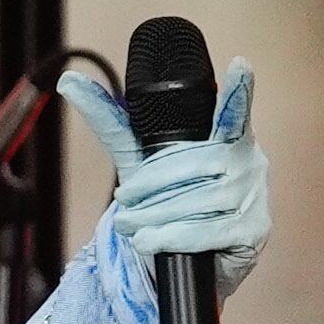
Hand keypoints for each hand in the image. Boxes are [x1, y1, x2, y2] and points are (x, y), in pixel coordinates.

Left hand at [58, 57, 270, 295]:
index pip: (233, 113)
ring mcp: (255, 196)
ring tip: (133, 226)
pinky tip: (150, 241)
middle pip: (189, 166)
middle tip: (125, 201)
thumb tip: (68, 81)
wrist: (188, 259)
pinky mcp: (254, 230)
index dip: (239, 90)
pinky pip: (204, 231)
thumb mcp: (139, 159)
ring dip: (152, 217)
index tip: (240, 64)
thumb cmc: (169, 200)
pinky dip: (170, 237)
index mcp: (227, 137)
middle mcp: (248, 161)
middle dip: (147, 188)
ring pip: (194, 201)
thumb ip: (112, 123)